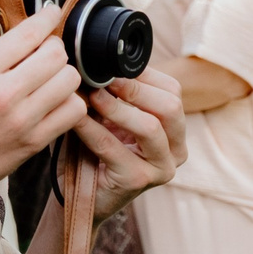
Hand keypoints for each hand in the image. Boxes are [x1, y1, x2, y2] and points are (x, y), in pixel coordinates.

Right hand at [0, 5, 86, 230]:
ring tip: (49, 78)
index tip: (51, 13)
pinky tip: (53, 102)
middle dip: (53, 47)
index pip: (29, 32)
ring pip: (69, 80)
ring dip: (63, 74)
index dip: (47, 17)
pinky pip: (73, 112)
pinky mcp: (34, 142)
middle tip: (45, 51)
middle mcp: (3, 93)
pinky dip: (69, 103)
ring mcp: (22, 120)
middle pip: (56, 53)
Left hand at [72, 72, 187, 220]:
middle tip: (103, 78)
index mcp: (175, 130)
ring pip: (150, 126)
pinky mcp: (139, 181)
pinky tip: (75, 117)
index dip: (144, 74)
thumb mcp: (110, 117)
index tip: (112, 63)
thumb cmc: (93, 151)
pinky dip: (92, 128)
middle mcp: (177, 150)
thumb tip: (102, 57)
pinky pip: (113, 147)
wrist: (77, 196)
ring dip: (115, 107)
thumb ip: (115, 92)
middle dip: (135, 88)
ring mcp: (162, 169)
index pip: (173, 91)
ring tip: (90, 95)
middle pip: (170, 107)